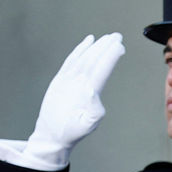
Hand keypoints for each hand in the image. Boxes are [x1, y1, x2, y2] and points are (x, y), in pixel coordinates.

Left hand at [26, 33, 125, 164]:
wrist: (51, 134)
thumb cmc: (72, 130)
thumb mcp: (89, 123)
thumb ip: (95, 107)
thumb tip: (93, 91)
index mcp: (84, 93)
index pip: (99, 70)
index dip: (109, 57)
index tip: (119, 46)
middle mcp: (74, 83)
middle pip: (92, 60)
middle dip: (105, 47)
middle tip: (117, 36)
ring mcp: (66, 79)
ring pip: (82, 57)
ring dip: (95, 46)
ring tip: (108, 37)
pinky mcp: (60, 78)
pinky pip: (71, 60)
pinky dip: (80, 49)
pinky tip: (88, 41)